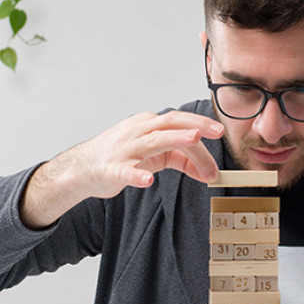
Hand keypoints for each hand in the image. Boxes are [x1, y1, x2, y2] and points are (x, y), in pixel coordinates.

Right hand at [21, 110, 224, 227]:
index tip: (220, 141)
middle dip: (196, 124)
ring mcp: (125, 149)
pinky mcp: (113, 169)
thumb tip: (208, 171)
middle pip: (170, 123)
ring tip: (194, 139)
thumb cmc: (122, 157)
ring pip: (153, 141)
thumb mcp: (156, 155)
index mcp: (149, 125)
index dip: (202, 132)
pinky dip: (137, 175)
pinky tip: (147, 180)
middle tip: (218, 131)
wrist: (83, 169)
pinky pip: (126, 171)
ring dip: (175, 138)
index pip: (180, 123)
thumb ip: (182, 160)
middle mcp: (138, 132)